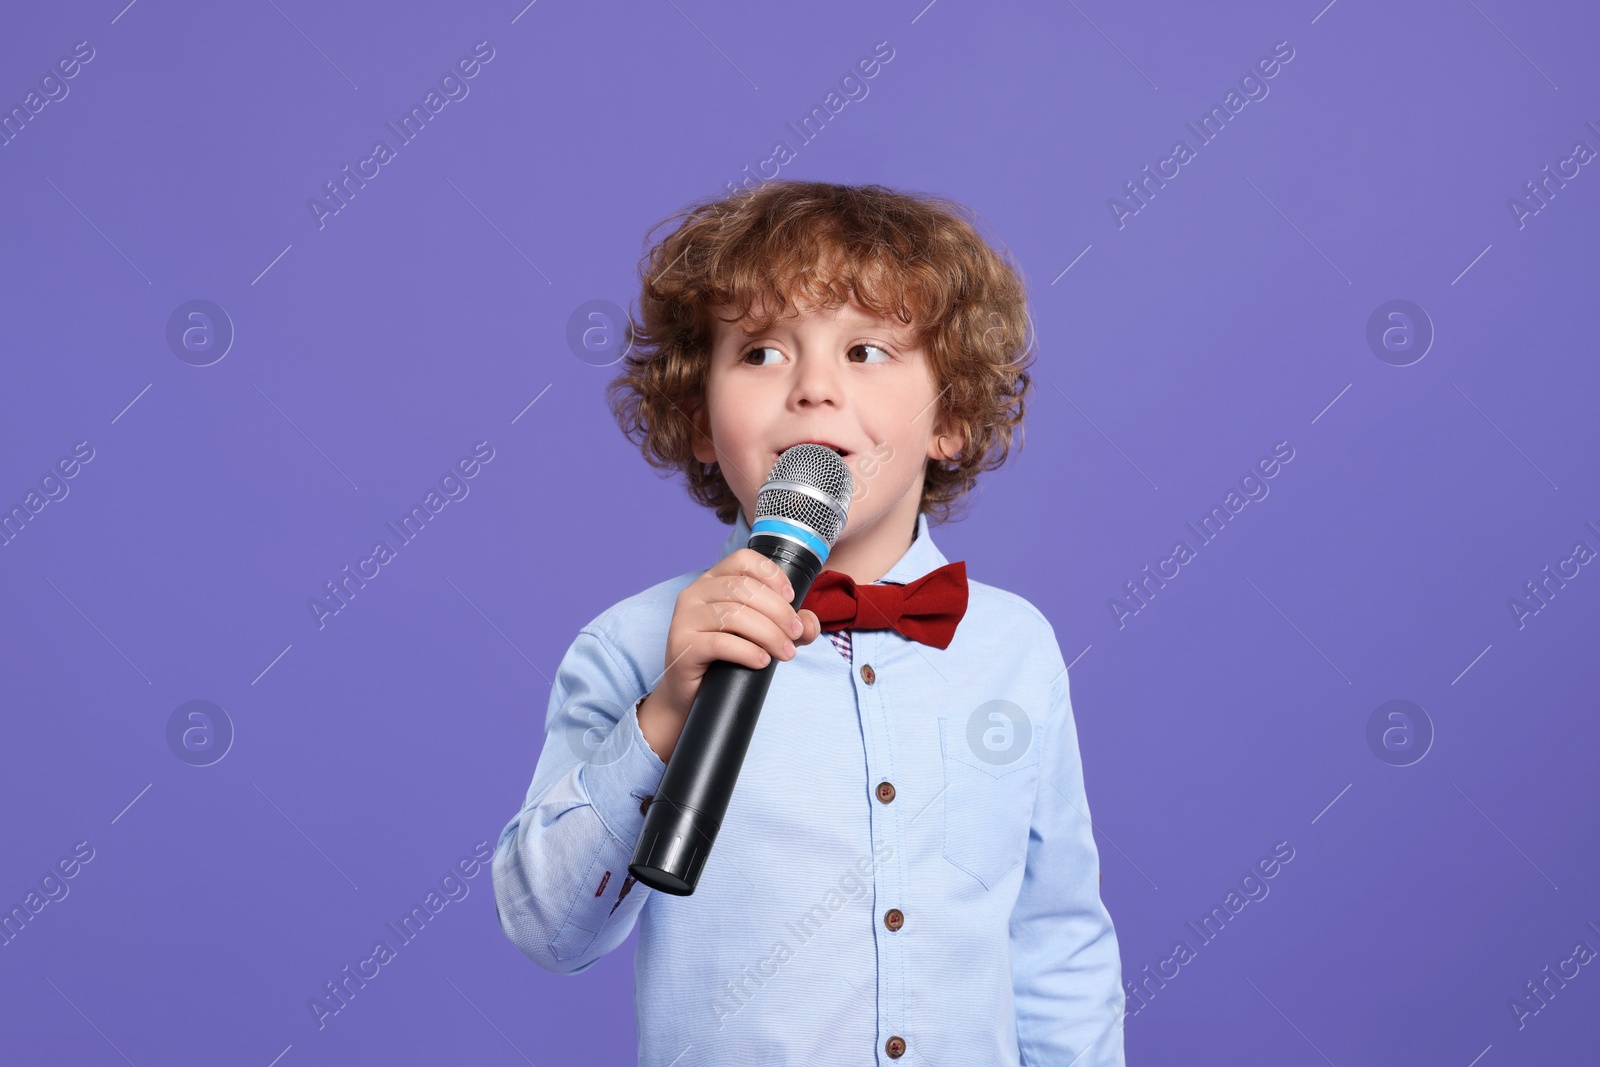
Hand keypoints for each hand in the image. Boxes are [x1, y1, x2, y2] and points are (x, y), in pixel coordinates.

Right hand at [637, 549, 821, 762]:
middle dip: (778, 612)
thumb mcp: (763, 634)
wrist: (692, 694)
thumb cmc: (727, 657)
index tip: (791, 598)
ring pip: (733, 615)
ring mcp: (684, 618)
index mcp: (713, 580)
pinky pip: (720, 643)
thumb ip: (791, 624)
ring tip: (786, 652)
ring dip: (769, 634)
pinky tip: (762, 661)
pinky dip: (748, 651)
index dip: (772, 575)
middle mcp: (695, 593)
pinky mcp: (682, 646)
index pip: (744, 559)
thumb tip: (809, 623)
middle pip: (744, 588)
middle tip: (795, 635)